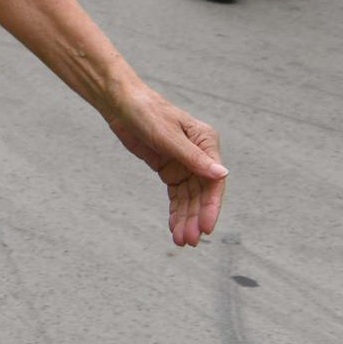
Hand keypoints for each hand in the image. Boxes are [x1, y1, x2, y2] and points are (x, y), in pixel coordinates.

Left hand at [104, 82, 226, 247]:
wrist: (120, 103)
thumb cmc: (145, 111)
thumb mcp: (166, 134)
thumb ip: (192, 156)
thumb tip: (222, 174)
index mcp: (206, 142)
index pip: (214, 181)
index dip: (212, 206)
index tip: (207, 228)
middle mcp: (200, 155)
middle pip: (202, 193)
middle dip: (196, 218)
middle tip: (190, 241)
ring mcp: (185, 163)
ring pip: (189, 198)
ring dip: (186, 219)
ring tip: (181, 240)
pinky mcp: (169, 168)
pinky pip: (176, 194)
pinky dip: (176, 211)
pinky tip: (174, 227)